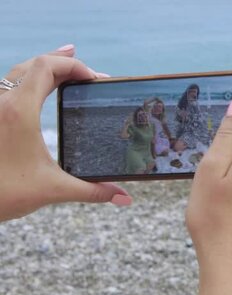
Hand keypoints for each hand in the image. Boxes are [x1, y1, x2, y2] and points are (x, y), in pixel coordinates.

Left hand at [0, 45, 131, 220]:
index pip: (47, 67)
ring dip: (45, 69)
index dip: (73, 65)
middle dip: (64, 63)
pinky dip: (29, 81)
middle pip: (35, 64)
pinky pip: (8, 87)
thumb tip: (124, 198)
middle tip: (90, 73)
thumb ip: (92, 191)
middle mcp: (1, 103)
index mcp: (19, 111)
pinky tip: (39, 92)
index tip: (95, 79)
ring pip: (18, 73)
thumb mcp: (53, 190)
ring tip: (67, 70)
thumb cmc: (3, 194)